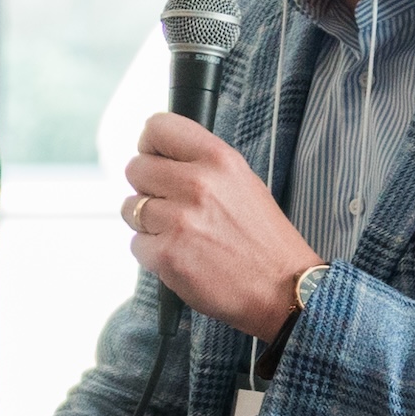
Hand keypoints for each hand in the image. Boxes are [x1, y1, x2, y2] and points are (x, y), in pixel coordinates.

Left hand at [122, 116, 325, 339]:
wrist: (282, 288)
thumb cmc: (262, 238)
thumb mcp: (242, 182)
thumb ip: (201, 164)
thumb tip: (159, 158)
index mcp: (218, 159)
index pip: (158, 128)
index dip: (150, 146)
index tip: (157, 161)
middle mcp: (197, 184)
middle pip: (136, 168)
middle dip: (147, 188)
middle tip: (171, 206)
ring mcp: (179, 220)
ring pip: (131, 208)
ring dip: (148, 223)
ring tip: (181, 235)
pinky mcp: (167, 255)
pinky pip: (137, 244)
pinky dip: (153, 253)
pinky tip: (183, 257)